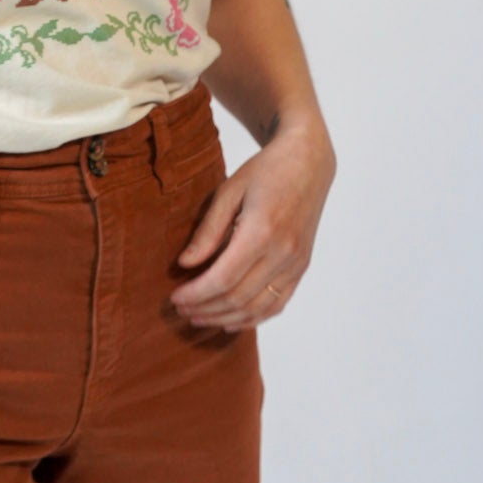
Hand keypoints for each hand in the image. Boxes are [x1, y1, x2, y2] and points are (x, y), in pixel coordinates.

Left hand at [170, 123, 335, 331]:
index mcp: (261, 231)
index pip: (222, 279)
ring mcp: (296, 263)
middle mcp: (283, 252)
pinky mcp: (301, 267)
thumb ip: (208, 231)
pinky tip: (230, 320)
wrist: (308, 162)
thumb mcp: (228, 191)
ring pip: (258, 307)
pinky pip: (278, 304)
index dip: (196, 294)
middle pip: (238, 297)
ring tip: (199, 317)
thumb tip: (185, 264)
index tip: (174, 298)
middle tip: (180, 310)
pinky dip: (253, 318)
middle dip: (205, 308)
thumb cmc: (265, 171)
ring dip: (225, 318)